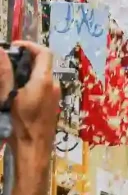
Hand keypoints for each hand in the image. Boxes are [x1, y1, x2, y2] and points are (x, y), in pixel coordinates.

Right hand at [0, 42, 59, 156]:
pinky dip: (30, 82)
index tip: (13, 47)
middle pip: (43, 63)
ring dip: (27, 71)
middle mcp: (53, 84)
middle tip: (6, 62)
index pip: (44, 52)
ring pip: (42, 75)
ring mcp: (55, 94)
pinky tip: (16, 91)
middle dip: (25, 59)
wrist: (34, 148)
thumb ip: (5, 74)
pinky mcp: (52, 102)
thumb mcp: (8, 96)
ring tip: (8, 77)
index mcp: (44, 80)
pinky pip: (42, 86)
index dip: (29, 46)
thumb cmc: (20, 123)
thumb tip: (0, 52)